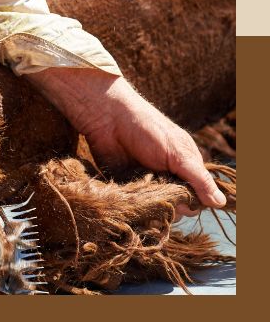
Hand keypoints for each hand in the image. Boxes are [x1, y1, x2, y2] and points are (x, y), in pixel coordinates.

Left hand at [26, 67, 226, 209]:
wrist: (106, 118)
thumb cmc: (147, 129)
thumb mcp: (178, 153)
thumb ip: (198, 178)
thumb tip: (221, 203)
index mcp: (184, 167)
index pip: (197, 197)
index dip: (192, 202)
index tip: (183, 199)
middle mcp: (166, 177)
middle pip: (175, 206)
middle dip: (171, 206)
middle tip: (160, 193)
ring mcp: (144, 183)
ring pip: (154, 209)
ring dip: (151, 207)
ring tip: (144, 193)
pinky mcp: (124, 186)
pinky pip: (133, 205)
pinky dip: (133, 205)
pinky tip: (130, 199)